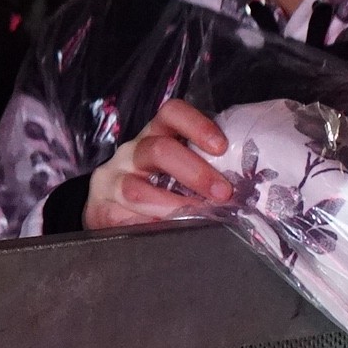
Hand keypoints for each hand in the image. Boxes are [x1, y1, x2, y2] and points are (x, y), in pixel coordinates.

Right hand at [83, 98, 231, 230]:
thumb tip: (248, 190)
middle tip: (222, 194)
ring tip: (196, 219)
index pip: (171, 114)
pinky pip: (121, 217)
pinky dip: (146, 226)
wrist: (113, 211)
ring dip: (171, 206)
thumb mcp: (182, 173)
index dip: (196, 125)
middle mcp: (132, 153)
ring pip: (135, 189)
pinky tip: (163, 232)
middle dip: (194, 172)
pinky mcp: (100, 207)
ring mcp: (112, 179)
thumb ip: (207, 172)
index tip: (220, 147)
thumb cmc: (162, 190)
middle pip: (158, 150)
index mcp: (157, 137)